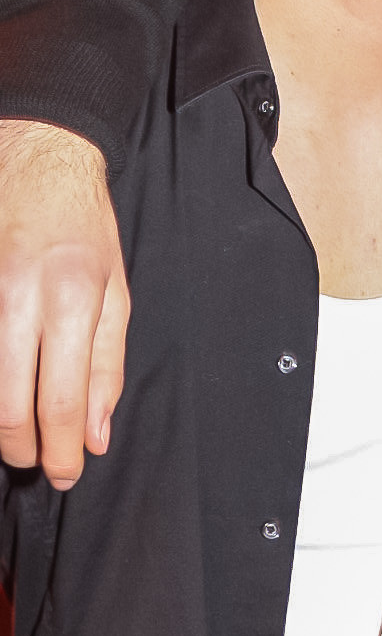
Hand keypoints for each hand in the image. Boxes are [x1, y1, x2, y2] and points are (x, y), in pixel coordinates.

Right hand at [0, 121, 128, 489]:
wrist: (38, 162)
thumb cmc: (83, 229)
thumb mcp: (116, 292)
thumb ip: (106, 366)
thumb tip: (95, 434)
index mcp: (73, 298)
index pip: (62, 399)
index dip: (61, 451)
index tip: (66, 473)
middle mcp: (21, 298)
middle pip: (10, 407)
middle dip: (25, 450)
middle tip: (40, 462)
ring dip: (1, 428)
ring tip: (20, 436)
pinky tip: (6, 394)